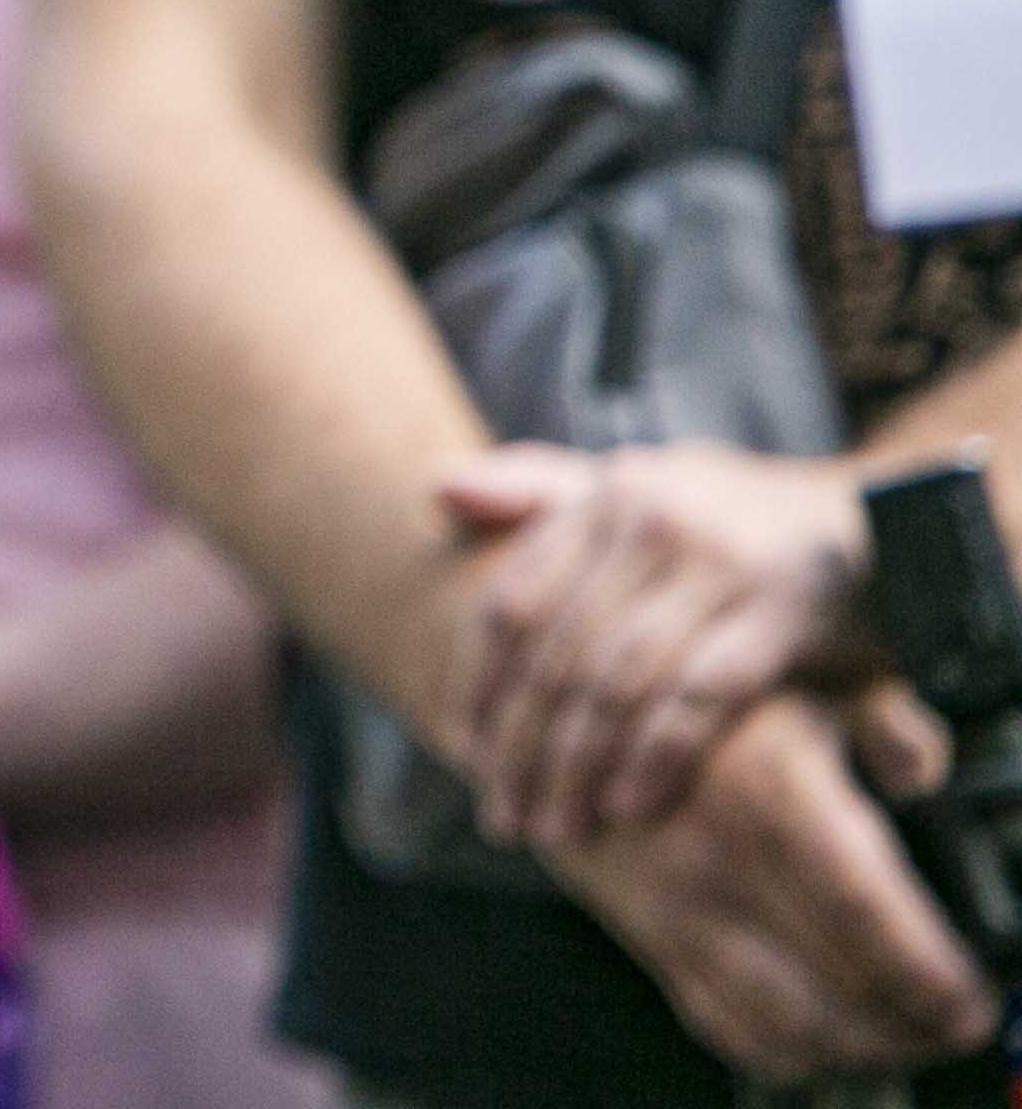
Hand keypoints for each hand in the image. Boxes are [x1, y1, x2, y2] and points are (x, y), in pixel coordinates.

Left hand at [437, 440, 869, 851]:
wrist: (877, 525)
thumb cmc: (731, 517)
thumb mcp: (637, 486)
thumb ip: (537, 491)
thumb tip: (436, 491)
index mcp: (600, 496)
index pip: (510, 605)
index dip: (479, 687)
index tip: (460, 752)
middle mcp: (648, 520)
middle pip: (555, 657)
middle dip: (521, 749)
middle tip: (503, 817)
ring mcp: (714, 562)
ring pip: (616, 684)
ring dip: (578, 768)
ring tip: (558, 828)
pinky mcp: (779, 610)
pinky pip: (698, 698)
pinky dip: (656, 757)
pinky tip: (629, 806)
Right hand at [544, 692, 993, 1079]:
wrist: (545, 700)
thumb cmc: (683, 688)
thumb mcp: (791, 671)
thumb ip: (882, 714)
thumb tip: (921, 766)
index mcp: (766, 786)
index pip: (867, 916)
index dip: (934, 976)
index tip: (973, 998)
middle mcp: (716, 857)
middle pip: (836, 983)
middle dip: (916, 1023)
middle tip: (959, 1023)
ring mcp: (672, 903)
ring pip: (780, 1020)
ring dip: (857, 1047)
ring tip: (907, 1038)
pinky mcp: (641, 929)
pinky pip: (718, 1019)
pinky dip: (781, 1049)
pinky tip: (826, 1037)